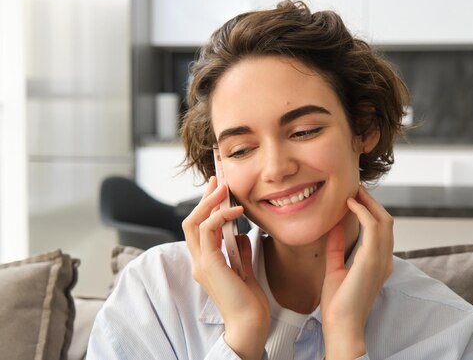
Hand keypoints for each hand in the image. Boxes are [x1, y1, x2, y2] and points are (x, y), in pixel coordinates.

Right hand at [182, 176, 269, 359]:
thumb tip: (241, 234)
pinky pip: (208, 231)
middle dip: (204, 198)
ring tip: (224, 188)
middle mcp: (199, 261)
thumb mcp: (245, 270)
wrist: (249, 324)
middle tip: (217, 180)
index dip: (206, 206)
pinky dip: (220, 216)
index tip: (218, 189)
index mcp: (206, 262)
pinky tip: (237, 211)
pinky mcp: (209, 265)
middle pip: (192, 221)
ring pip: (194, 223)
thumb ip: (239, 252)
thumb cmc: (249, 302)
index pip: (200, 228)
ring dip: (209, 202)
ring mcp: (201, 263)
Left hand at [321, 186, 393, 359]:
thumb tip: (334, 227)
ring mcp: (381, 260)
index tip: (354, 198)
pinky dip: (363, 211)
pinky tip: (350, 204)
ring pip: (384, 220)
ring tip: (353, 191)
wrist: (341, 326)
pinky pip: (373, 227)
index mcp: (379, 263)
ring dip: (369, 202)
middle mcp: (385, 260)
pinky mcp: (372, 260)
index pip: (381, 230)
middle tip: (355, 188)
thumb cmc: (338, 305)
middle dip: (372, 202)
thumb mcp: (335, 269)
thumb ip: (337, 248)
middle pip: (386, 221)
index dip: (371, 211)